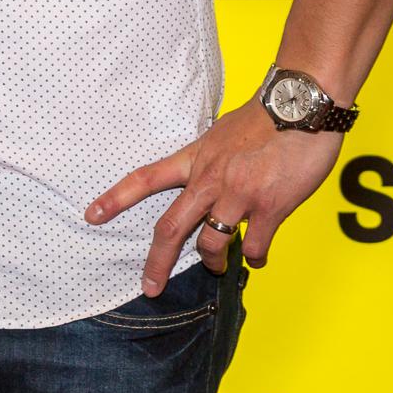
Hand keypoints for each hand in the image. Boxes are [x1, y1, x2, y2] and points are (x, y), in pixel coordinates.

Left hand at [87, 99, 338, 292]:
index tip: (91, 216)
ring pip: (211, 244)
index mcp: (194, 159)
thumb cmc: (265, 117)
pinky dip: (254, 257)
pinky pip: (254, 245)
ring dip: (213, 262)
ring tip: (218, 266)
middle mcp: (209, 180)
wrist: (300, 105)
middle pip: (170, 228)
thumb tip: (204, 178)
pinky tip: (257, 257)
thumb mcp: (221, 134)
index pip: (144, 179)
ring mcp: (238, 195)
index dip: (115, 199)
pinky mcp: (270, 207)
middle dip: (156, 263)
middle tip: (149, 287)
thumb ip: (208, 160)